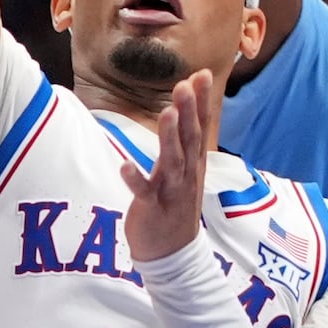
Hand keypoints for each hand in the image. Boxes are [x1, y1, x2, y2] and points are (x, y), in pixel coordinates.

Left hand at [122, 71, 213, 260]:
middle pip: (189, 139)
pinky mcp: (151, 208)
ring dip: (169, 138)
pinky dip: (135, 179)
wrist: (173, 253)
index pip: (200, 127)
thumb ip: (185, 143)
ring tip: (167, 113)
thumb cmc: (176, 206)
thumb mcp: (187, 172)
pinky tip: (125, 165)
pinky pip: (143, 192)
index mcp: (194, 164)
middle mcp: (186, 174)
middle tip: (185, 84)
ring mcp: (170, 191)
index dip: (202, 101)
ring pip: (172, 161)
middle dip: (188, 112)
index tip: (202, 74)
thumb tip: (185, 113)